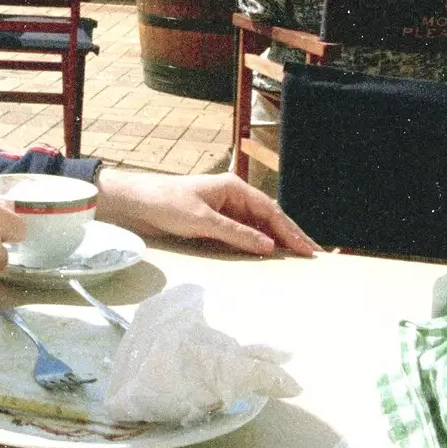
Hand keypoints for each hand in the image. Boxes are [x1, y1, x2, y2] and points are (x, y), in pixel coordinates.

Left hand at [95, 170, 316, 256]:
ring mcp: (224, 209)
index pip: (270, 211)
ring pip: (257, 227)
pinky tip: (266, 257)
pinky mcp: (213, 222)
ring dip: (275, 242)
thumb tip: (268, 246)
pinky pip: (242, 234)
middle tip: (312, 256)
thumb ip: (236, 234)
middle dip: (290, 236)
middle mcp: (232, 197)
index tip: (307, 250)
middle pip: (269, 218)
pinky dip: (256, 245)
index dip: (291, 231)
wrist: (135, 203)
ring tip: (295, 259)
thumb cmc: (165, 203)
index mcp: (234, 188)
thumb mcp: (202, 221)